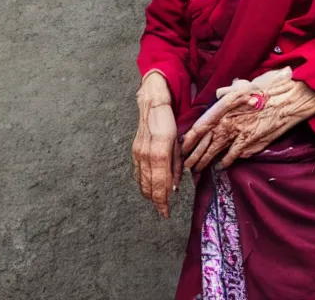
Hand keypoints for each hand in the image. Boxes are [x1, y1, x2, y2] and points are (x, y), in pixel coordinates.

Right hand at [132, 72, 181, 217]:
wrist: (152, 102)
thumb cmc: (170, 120)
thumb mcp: (179, 142)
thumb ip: (176, 165)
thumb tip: (175, 186)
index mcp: (160, 152)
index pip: (161, 184)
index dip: (163, 201)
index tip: (166, 213)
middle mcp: (147, 154)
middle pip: (149, 186)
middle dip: (156, 201)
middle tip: (163, 212)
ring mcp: (138, 152)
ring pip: (141, 181)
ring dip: (149, 194)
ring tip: (156, 203)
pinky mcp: (135, 150)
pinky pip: (137, 172)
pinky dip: (143, 183)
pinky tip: (147, 188)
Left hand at [181, 68, 314, 171]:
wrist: (286, 99)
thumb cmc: (267, 89)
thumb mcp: (245, 85)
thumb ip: (229, 91)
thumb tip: (219, 92)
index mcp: (223, 107)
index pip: (200, 125)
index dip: (189, 138)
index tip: (181, 146)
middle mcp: (227, 120)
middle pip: (204, 141)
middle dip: (193, 154)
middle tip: (184, 165)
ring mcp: (237, 132)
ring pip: (215, 150)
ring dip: (204, 161)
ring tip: (196, 169)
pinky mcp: (249, 142)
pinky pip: (233, 155)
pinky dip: (226, 161)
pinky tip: (221, 166)